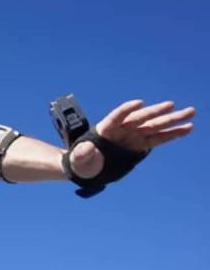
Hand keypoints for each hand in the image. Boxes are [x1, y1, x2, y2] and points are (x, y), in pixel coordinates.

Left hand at [69, 100, 194, 178]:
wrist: (87, 166)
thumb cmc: (81, 160)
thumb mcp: (79, 158)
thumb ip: (83, 153)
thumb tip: (87, 149)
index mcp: (105, 129)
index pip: (116, 116)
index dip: (127, 109)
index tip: (139, 103)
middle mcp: (122, 129)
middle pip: (140, 118)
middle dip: (155, 112)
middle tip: (172, 105)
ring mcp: (133, 136)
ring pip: (154, 126)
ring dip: (171, 120)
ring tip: (190, 113)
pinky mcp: (140, 144)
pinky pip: (158, 138)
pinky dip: (172, 134)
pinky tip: (187, 128)